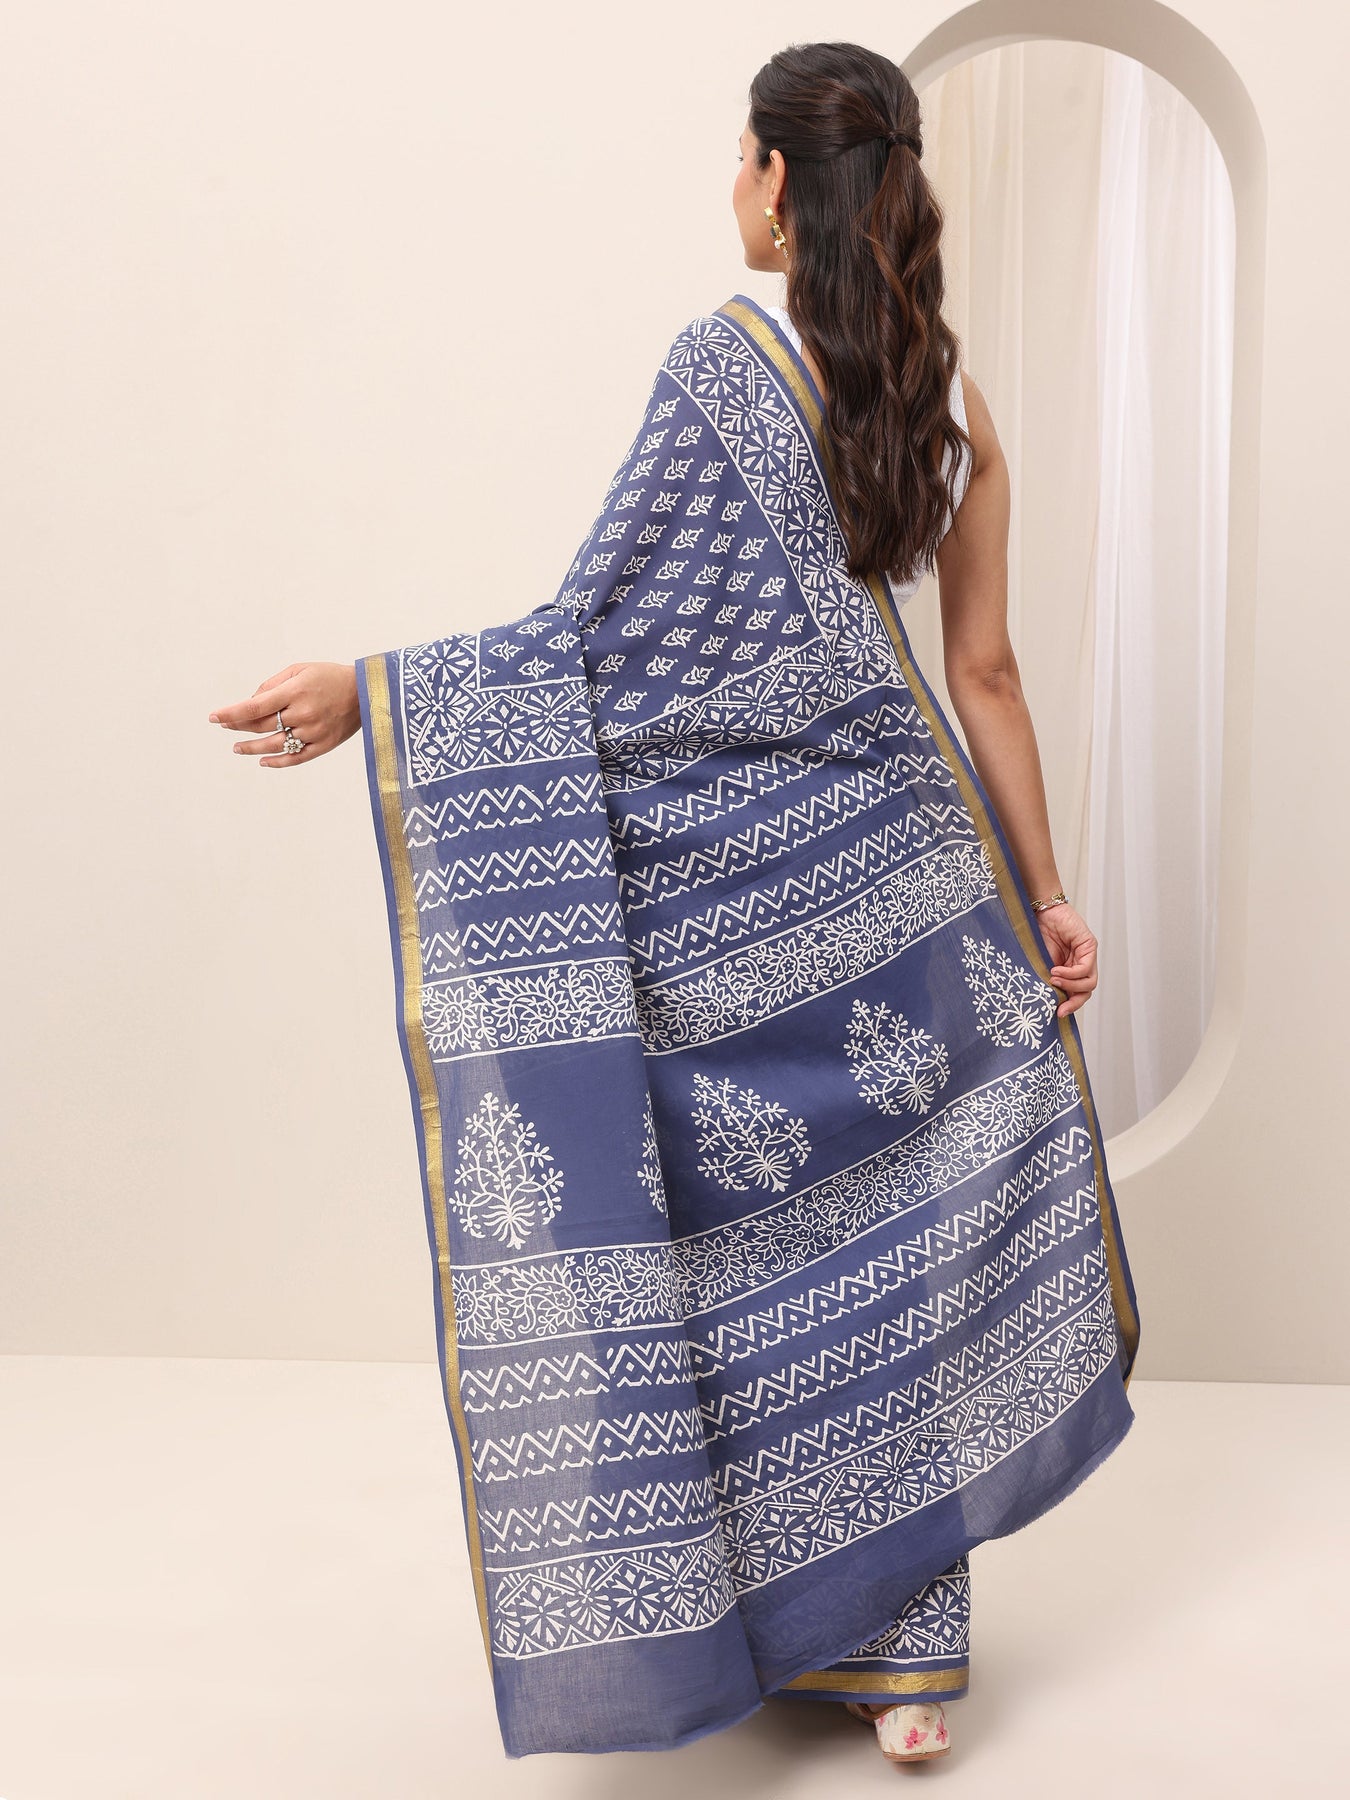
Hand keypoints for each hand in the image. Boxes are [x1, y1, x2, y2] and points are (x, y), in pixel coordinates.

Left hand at [208, 661, 360, 765]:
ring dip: (252, 748)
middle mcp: (303, 713)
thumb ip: (273, 684)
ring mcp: (314, 732)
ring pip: (275, 745)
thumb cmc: (330, 676)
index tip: (214, 717)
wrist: (367, 691)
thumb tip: (251, 701)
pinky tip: (263, 762)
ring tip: (237, 748)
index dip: (231, 713)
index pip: (254, 707)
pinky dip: (278, 762)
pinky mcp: (324, 745)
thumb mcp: (300, 669)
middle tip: (224, 726)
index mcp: (295, 692)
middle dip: (238, 726)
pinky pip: (297, 758)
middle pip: (261, 726)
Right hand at [1035, 901, 1097, 1017]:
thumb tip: (1045, 1002)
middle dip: (1074, 1002)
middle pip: (1087, 991)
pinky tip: (1056, 970)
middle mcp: (1080, 964)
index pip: (1077, 993)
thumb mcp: (1039, 964)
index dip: (1070, 1005)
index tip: (1058, 1014)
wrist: (1039, 913)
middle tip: (1060, 1008)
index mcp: (1069, 970)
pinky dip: (1071, 973)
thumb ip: (1046, 980)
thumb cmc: (1036, 935)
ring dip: (1071, 986)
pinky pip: (1085, 968)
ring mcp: (1087, 955)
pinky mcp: (1089, 945)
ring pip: (1089, 982)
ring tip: (1053, 980)